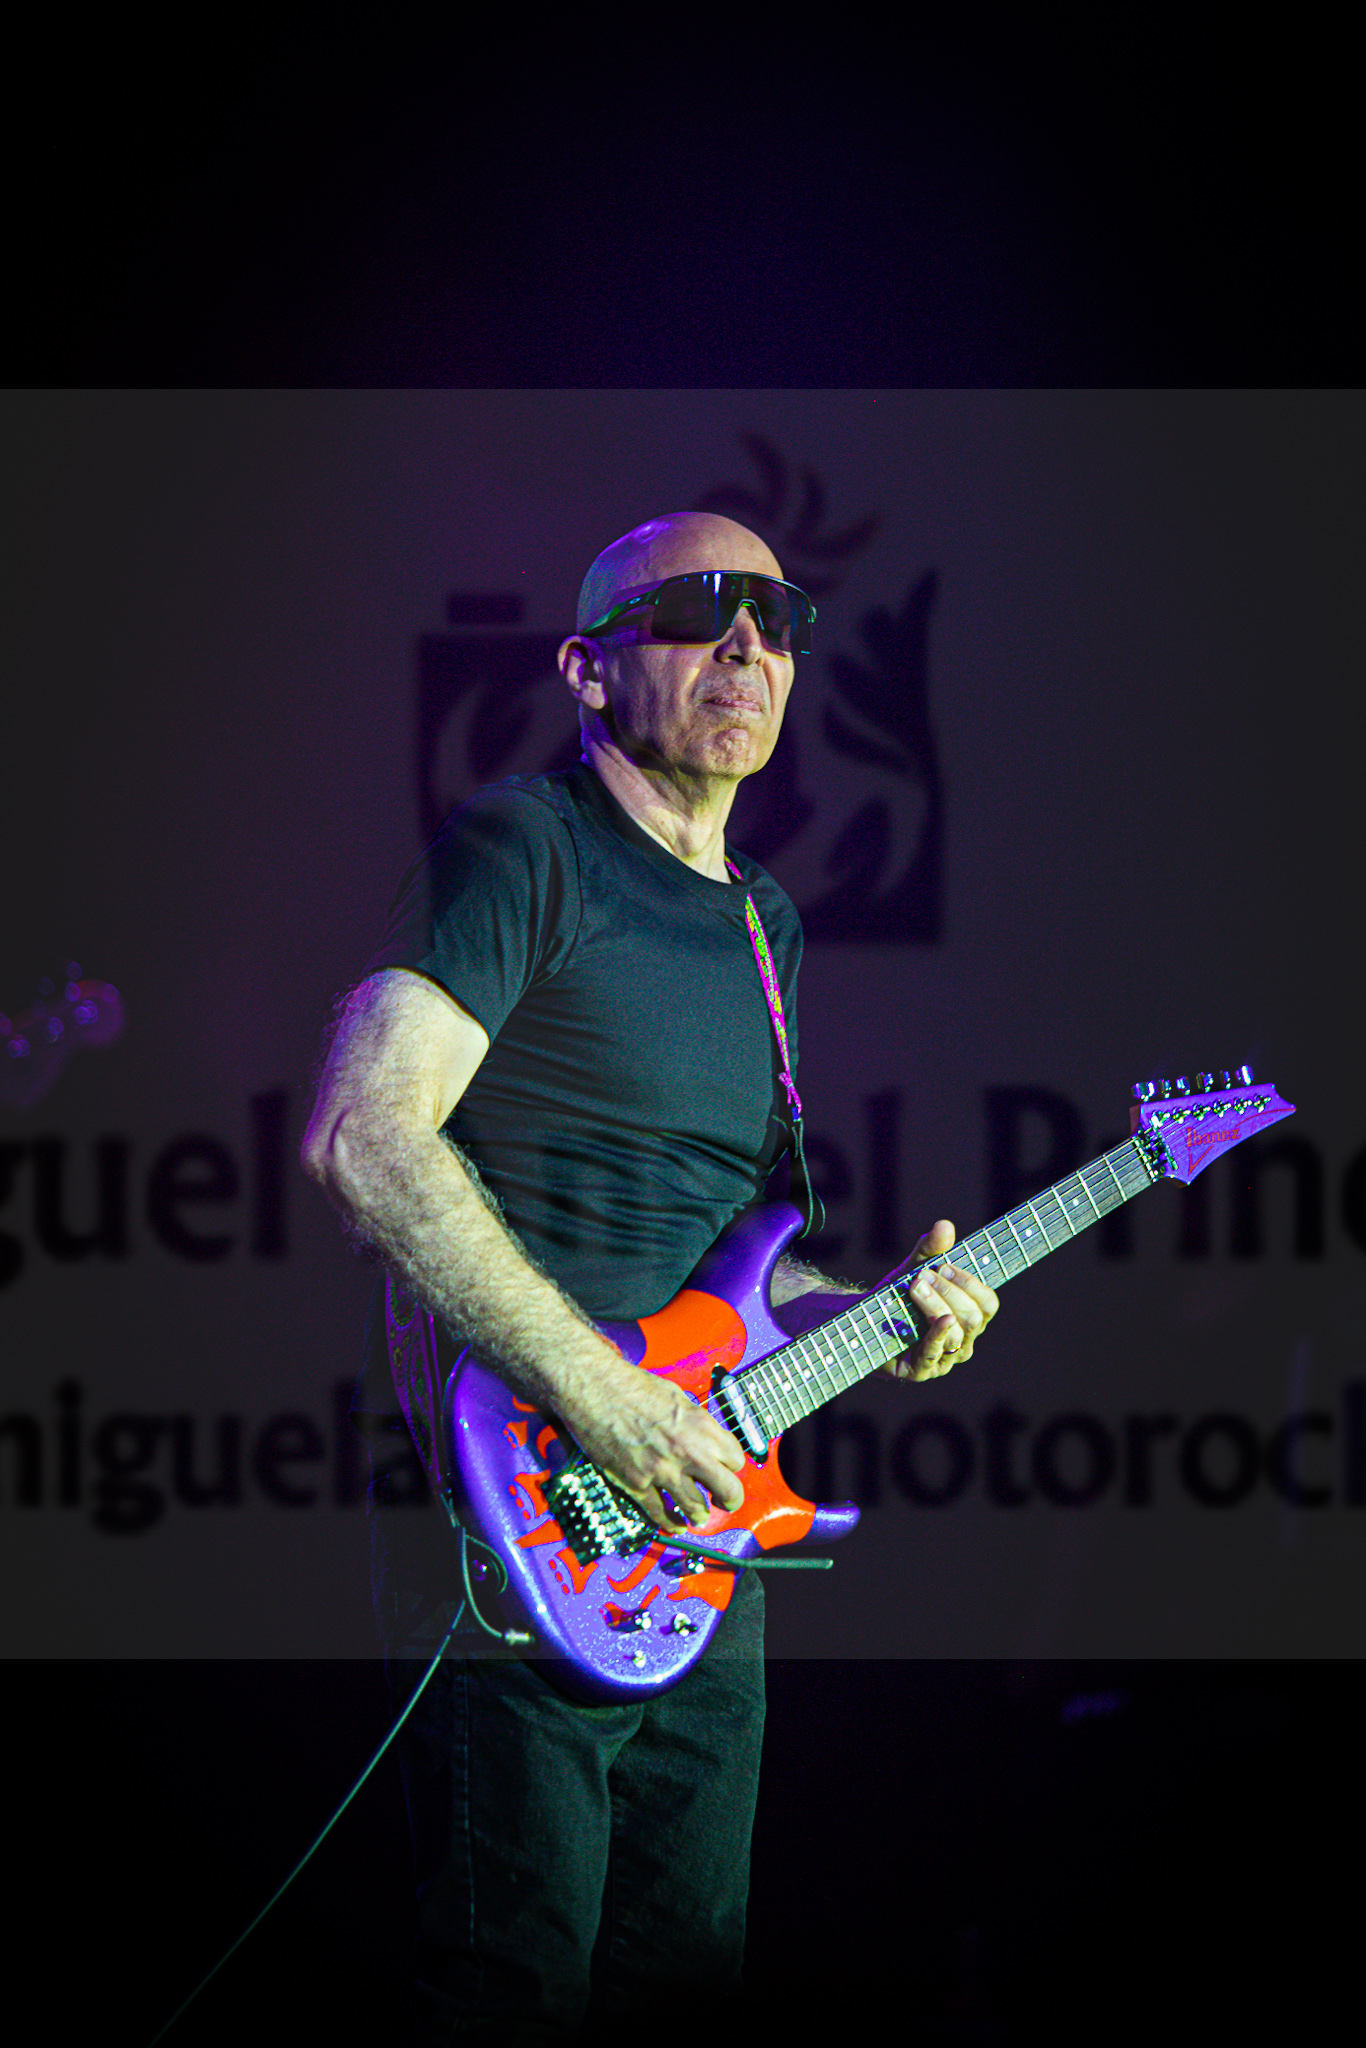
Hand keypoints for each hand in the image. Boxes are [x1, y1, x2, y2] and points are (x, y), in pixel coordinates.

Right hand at [558, 1352, 746, 1531]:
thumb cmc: (632, 1385)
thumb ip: (695, 1423)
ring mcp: (662, 1470)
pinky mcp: (636, 1483)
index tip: (726, 1470)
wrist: (594, 1388)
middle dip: (729, 1500)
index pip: (736, 1459)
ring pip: (695, 1509)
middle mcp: (687, 1451)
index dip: (732, 1467)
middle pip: (727, 1489)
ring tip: (699, 1516)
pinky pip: (660, 1513)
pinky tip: (675, 1523)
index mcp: (700, 1426)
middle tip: (725, 1502)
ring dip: (700, 1515)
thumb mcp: (677, 1397)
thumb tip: (706, 1440)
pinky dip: (670, 1522)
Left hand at [879, 1220, 998, 1381]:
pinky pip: (936, 1353)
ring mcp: (944, 1359)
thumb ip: (930, 1250)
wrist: (860, 1320)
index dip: (970, 1282)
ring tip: (914, 1287)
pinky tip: (941, 1318)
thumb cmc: (895, 1297)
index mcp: (968, 1318)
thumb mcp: (912, 1268)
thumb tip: (945, 1225)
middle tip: (922, 1276)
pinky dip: (939, 1333)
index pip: (987, 1303)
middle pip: (973, 1317)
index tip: (944, 1265)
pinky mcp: (921, 1370)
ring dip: (935, 1305)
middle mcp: (962, 1341)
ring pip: (956, 1333)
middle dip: (949, 1292)